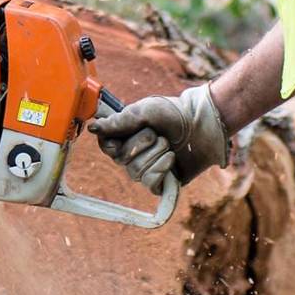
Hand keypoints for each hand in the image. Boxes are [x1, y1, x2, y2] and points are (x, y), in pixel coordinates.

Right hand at [88, 85, 230, 194]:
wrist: (202, 125)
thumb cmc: (173, 114)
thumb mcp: (143, 111)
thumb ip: (118, 121)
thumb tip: (93, 127)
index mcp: (123, 136)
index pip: (106, 146)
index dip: (115, 142)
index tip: (128, 132)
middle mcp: (131, 154)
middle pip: (123, 160)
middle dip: (143, 144)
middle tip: (158, 134)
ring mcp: (145, 169)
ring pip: (137, 172)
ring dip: (156, 155)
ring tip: (169, 145)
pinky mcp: (160, 182)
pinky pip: (150, 183)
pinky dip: (162, 170)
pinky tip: (171, 160)